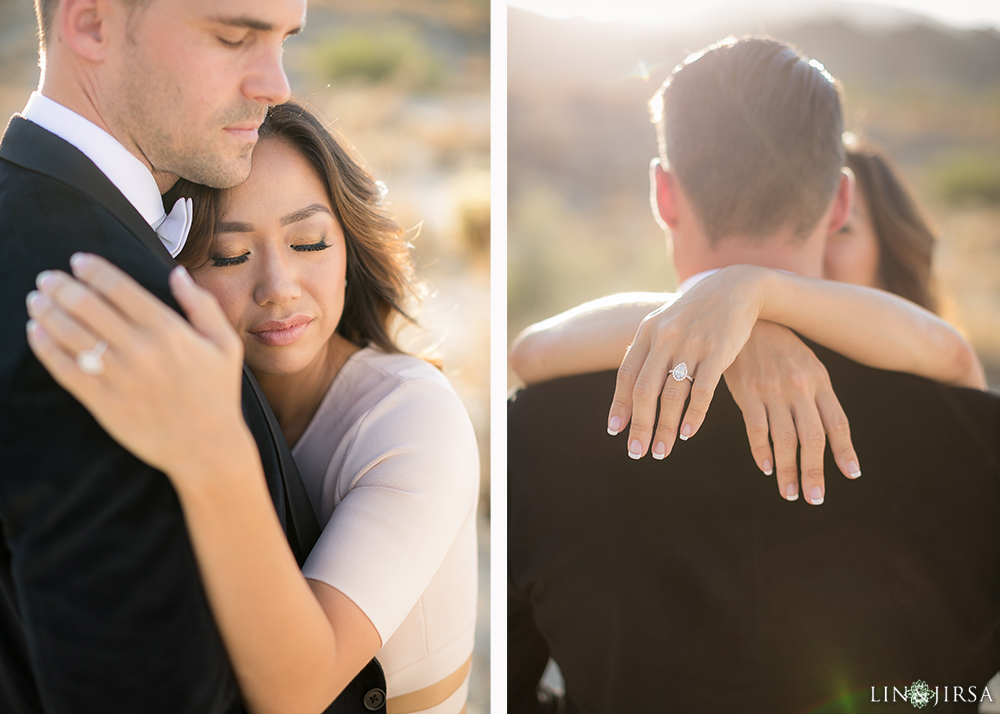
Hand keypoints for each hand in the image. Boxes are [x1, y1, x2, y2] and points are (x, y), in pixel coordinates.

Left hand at [25, 253, 250, 484]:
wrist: (206, 447)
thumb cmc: (217, 394)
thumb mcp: (224, 344)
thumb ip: (201, 305)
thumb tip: (176, 273)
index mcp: (168, 330)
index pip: (119, 288)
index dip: (93, 270)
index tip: (78, 261)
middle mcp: (139, 349)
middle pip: (87, 305)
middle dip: (61, 286)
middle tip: (49, 278)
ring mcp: (118, 376)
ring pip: (70, 333)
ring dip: (47, 310)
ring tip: (37, 300)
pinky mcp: (102, 401)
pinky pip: (64, 368)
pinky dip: (45, 346)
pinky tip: (36, 332)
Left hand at [607, 265, 762, 459]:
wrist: (736, 287)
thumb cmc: (697, 312)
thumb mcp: (665, 322)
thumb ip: (647, 351)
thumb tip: (627, 387)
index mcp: (648, 332)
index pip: (626, 375)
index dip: (619, 405)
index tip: (615, 431)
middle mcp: (665, 338)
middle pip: (644, 390)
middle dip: (639, 425)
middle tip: (637, 451)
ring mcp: (691, 345)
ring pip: (671, 395)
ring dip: (664, 427)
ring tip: (662, 451)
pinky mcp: (718, 352)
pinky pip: (702, 391)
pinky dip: (693, 415)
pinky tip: (687, 433)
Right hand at [725, 322, 861, 503]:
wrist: (746, 317)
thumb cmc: (777, 344)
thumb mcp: (805, 362)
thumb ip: (815, 393)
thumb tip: (826, 429)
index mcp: (818, 380)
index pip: (837, 422)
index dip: (845, 450)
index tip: (852, 475)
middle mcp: (799, 388)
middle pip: (813, 438)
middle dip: (815, 471)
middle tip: (815, 498)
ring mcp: (773, 390)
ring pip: (785, 439)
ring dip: (788, 470)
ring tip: (790, 494)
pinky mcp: (747, 392)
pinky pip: (756, 428)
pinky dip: (762, 451)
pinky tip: (766, 468)